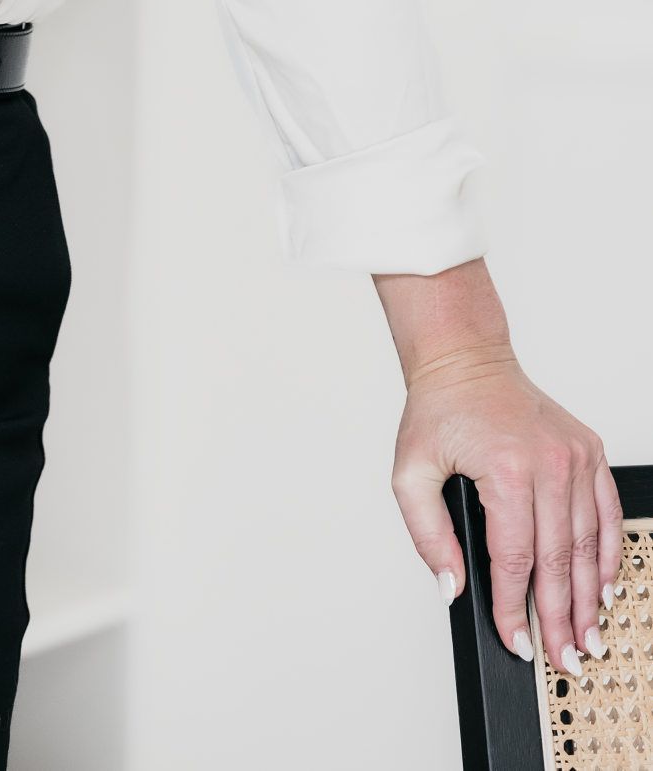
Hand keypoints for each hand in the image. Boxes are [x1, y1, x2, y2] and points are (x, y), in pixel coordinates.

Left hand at [390, 341, 623, 670]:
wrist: (465, 358)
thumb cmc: (438, 410)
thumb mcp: (409, 471)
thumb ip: (427, 534)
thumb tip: (451, 586)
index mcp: (505, 468)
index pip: (514, 558)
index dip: (514, 607)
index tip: (516, 642)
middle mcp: (548, 462)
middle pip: (558, 559)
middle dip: (560, 618)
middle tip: (564, 658)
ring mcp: (575, 456)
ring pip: (588, 544)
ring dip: (589, 597)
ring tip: (588, 637)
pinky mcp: (589, 451)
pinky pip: (607, 514)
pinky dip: (608, 555)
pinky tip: (604, 588)